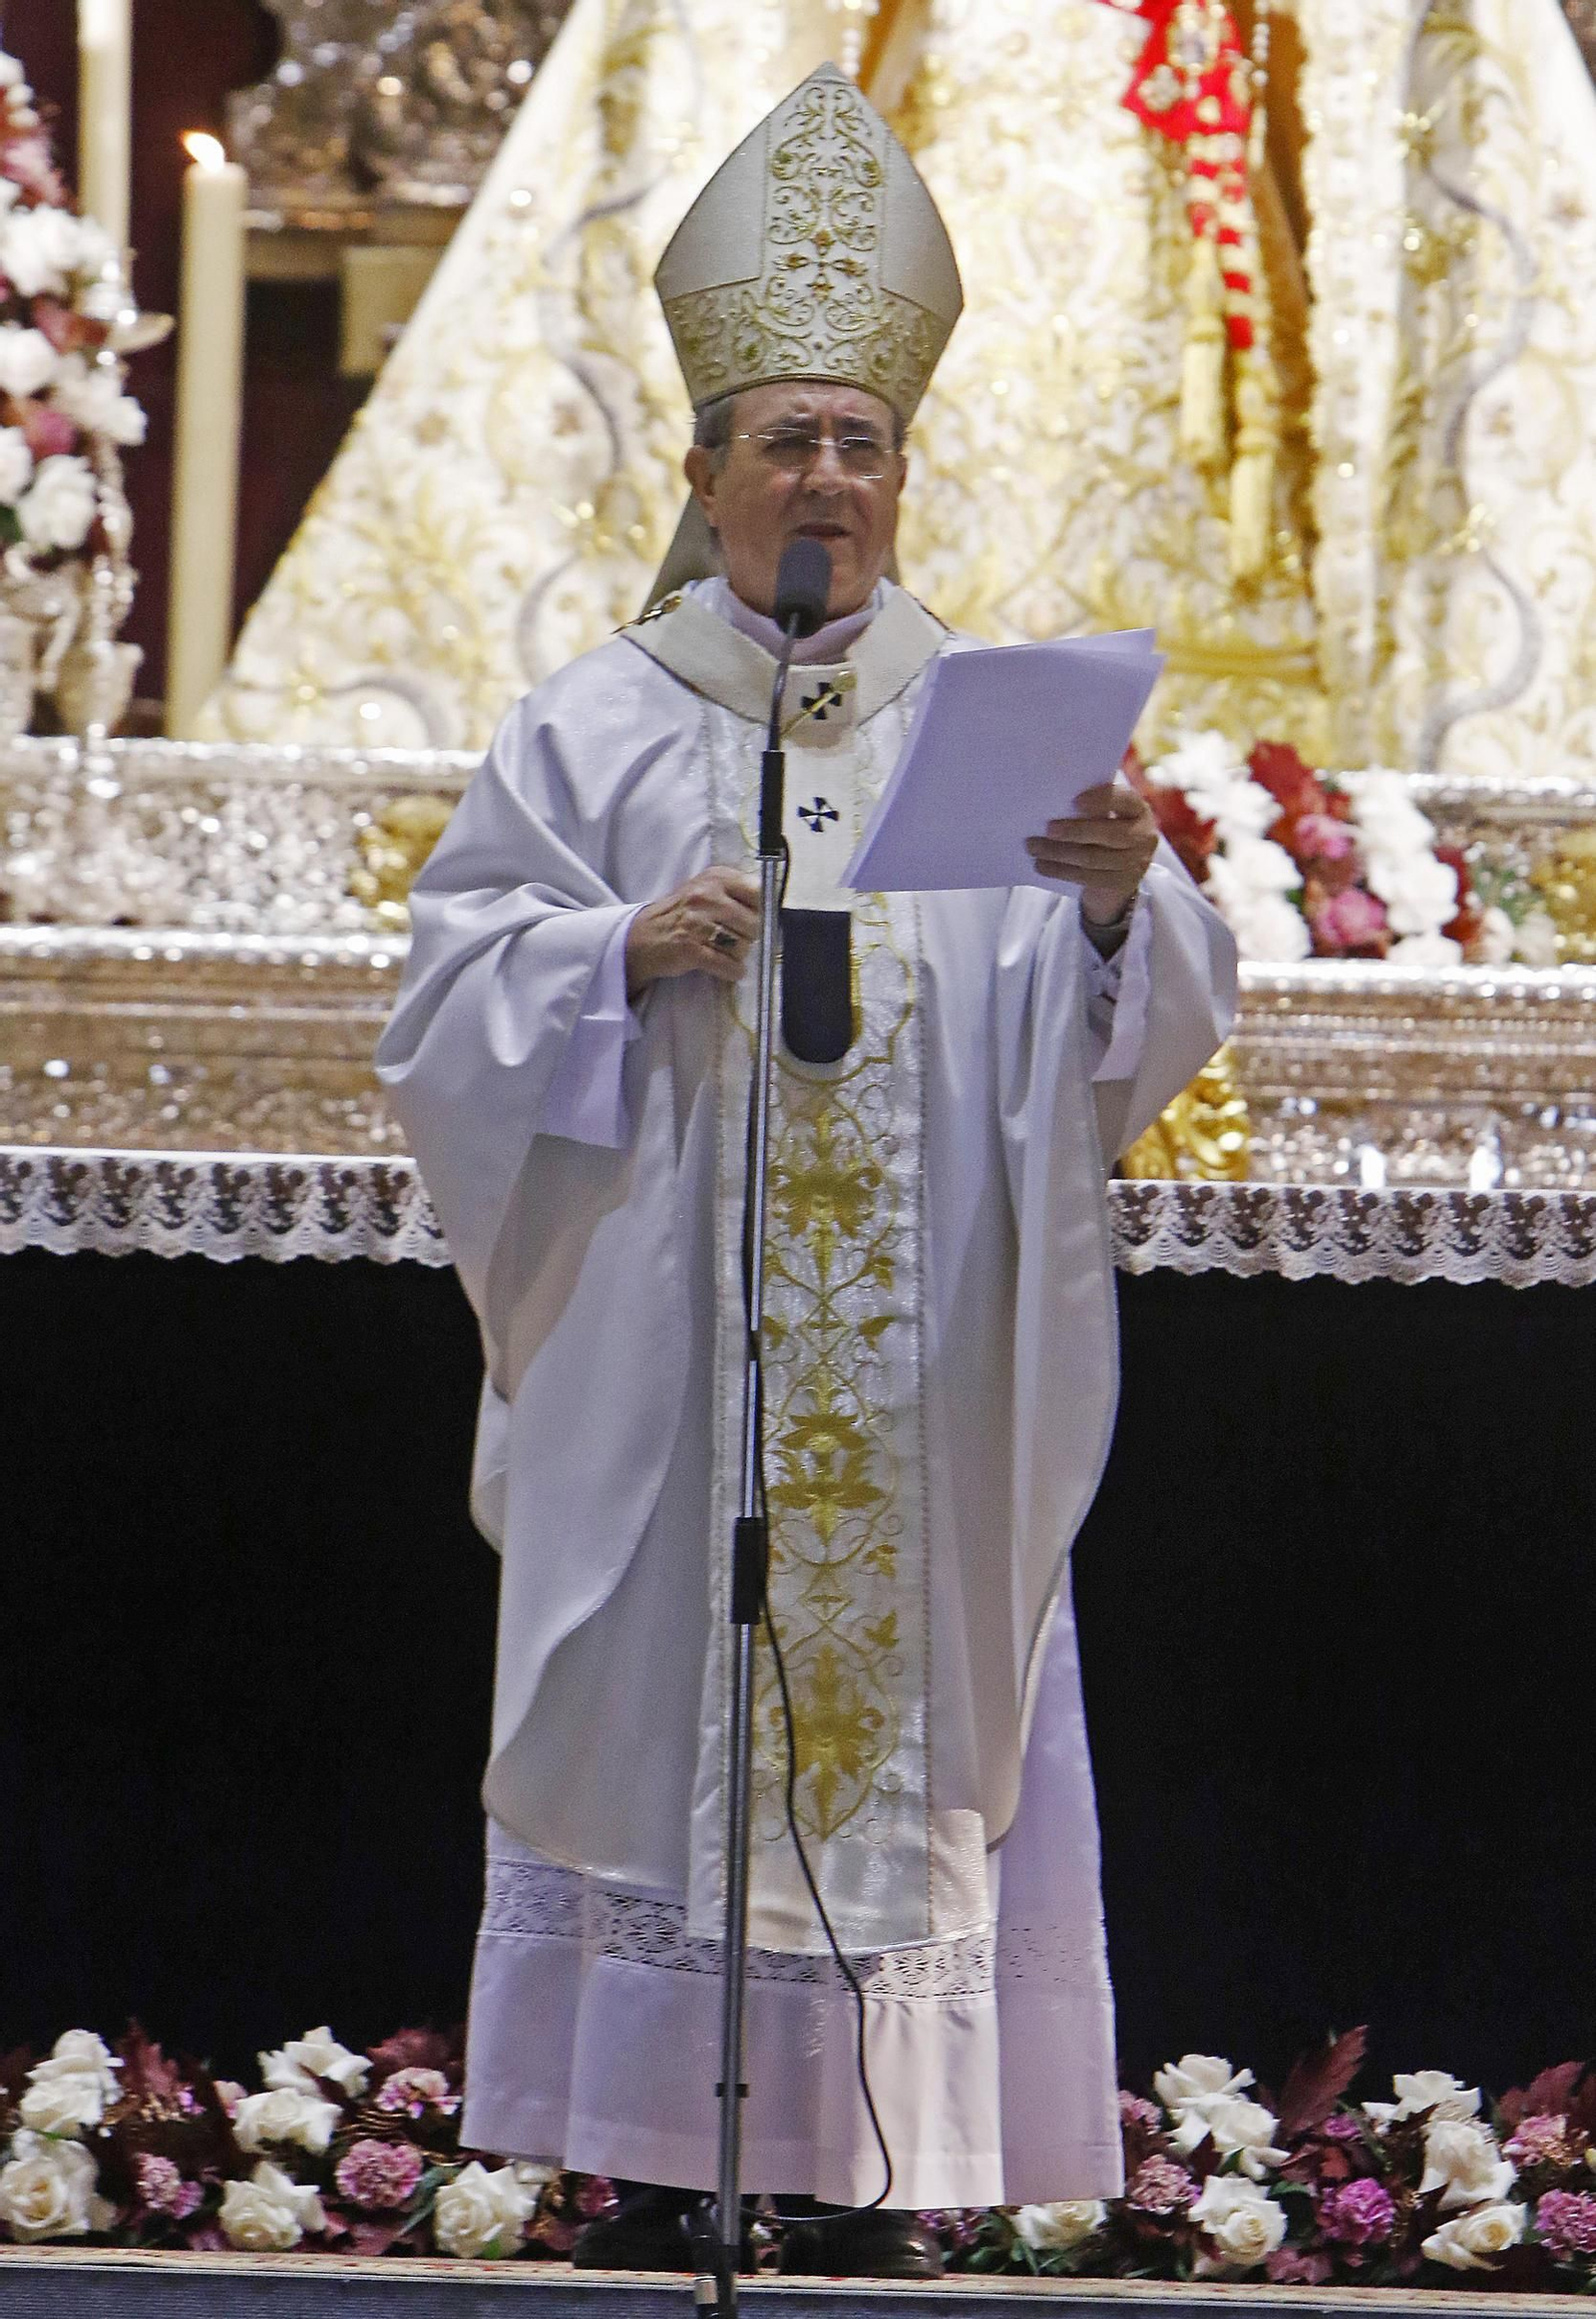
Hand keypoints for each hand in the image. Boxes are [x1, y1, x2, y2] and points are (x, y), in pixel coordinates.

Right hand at [626, 866, 761, 996]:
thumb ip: (736, 892)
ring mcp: (697, 923)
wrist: (643, 937)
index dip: (760, 910)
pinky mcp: (691, 949)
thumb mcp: (706, 888)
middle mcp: (706, 896)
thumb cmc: (682, 913)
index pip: (758, 892)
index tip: (751, 918)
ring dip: (739, 955)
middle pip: (754, 924)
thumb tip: (772, 909)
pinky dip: (732, 971)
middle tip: (734, 938)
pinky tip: (727, 968)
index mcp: (715, 877)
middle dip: (749, 936)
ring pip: (743, 947)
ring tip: (724, 951)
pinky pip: (728, 965)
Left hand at [1025, 781, 1157, 921]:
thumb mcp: (1106, 816)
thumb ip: (1092, 809)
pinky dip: (1060, 871)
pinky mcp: (1121, 884)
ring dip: (1058, 853)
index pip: (1124, 799)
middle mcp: (1144, 835)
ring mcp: (1135, 863)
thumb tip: (1055, 802)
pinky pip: (1086, 878)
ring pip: (1093, 858)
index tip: (1075, 801)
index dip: (1102, 799)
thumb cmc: (1106, 831)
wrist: (1120, 873)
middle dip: (1075, 831)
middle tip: (1047, 828)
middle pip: (1109, 834)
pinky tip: (1040, 865)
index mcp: (1139, 809)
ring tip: (1033, 847)